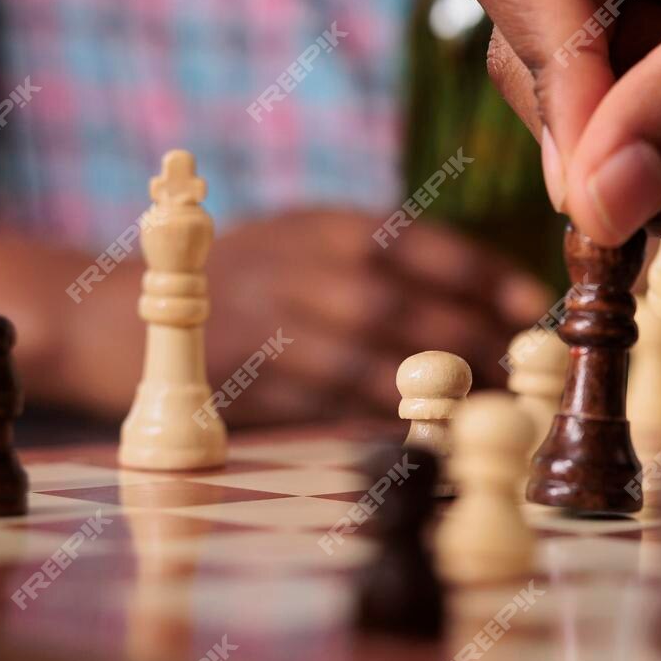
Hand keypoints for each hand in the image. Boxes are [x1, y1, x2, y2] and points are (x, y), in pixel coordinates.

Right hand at [186, 210, 552, 423]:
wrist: (126, 314)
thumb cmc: (256, 277)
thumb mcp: (314, 239)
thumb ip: (395, 260)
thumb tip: (503, 301)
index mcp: (327, 227)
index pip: (421, 244)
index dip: (484, 277)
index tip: (534, 307)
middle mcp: (298, 271)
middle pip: (398, 306)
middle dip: (470, 340)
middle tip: (524, 370)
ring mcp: (267, 330)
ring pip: (362, 360)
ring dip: (432, 389)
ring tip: (486, 405)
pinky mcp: (247, 386)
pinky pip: (325, 408)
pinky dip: (378, 422)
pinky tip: (424, 434)